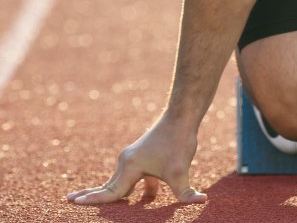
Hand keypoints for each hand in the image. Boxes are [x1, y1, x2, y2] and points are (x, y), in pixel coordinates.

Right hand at [66, 114, 206, 204]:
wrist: (181, 117)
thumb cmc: (178, 142)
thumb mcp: (181, 171)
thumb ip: (186, 192)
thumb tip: (201, 200)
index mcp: (131, 166)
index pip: (111, 191)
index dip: (94, 199)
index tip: (75, 202)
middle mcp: (127, 161)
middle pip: (109, 185)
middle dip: (91, 194)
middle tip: (69, 200)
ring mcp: (134, 157)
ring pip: (121, 181)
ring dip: (112, 193)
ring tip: (88, 198)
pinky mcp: (143, 156)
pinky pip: (134, 177)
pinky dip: (133, 188)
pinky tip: (145, 198)